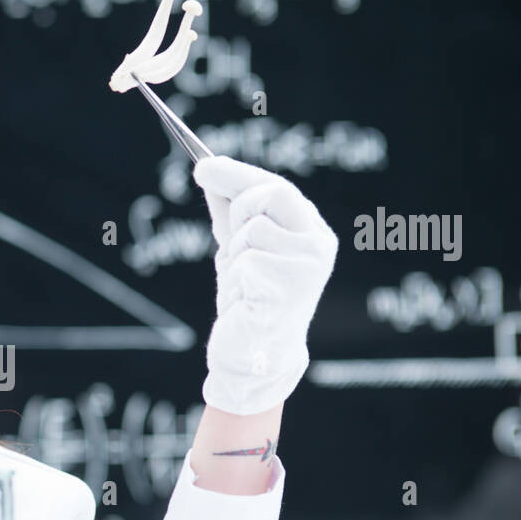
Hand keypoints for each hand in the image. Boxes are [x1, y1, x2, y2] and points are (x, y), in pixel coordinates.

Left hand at [192, 156, 337, 415]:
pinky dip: (235, 277)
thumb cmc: (248, 301)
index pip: (277, 188)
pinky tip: (245, 298)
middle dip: (238, 209)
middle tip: (226, 234)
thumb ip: (229, 213)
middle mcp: (317, 246)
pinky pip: (246, 260)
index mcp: (311, 233)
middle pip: (271, 194)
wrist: (252, 353)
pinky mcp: (289, 286)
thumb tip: (209, 171)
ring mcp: (307, 266)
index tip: (202, 166)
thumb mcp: (238, 249)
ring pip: (253, 229)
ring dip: (235, 253)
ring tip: (243, 282)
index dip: (238, 174)